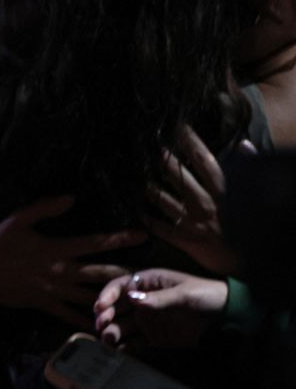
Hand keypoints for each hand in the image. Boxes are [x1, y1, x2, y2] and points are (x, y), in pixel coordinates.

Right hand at [0, 195, 144, 327]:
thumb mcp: (18, 219)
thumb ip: (45, 207)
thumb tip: (71, 197)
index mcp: (56, 249)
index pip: (94, 243)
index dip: (119, 239)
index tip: (142, 236)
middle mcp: (60, 271)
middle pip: (101, 274)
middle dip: (126, 275)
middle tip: (149, 276)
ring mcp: (54, 291)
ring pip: (90, 297)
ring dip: (112, 300)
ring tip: (134, 303)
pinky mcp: (45, 305)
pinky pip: (69, 315)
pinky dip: (86, 320)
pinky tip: (102, 326)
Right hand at [93, 269, 227, 349]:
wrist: (228, 318)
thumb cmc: (206, 295)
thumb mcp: (184, 294)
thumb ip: (158, 299)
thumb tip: (130, 299)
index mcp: (148, 283)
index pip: (120, 286)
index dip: (107, 295)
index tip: (100, 306)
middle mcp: (142, 301)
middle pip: (116, 307)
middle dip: (105, 316)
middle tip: (101, 325)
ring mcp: (147, 320)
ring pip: (121, 326)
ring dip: (111, 332)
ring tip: (108, 340)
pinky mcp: (153, 337)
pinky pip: (134, 343)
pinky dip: (124, 347)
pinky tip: (119, 351)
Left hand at [145, 127, 251, 274]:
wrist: (249, 261)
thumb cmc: (251, 225)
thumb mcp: (252, 195)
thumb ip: (248, 169)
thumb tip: (243, 144)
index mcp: (225, 191)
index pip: (205, 161)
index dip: (191, 142)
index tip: (179, 127)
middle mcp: (206, 204)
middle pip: (180, 177)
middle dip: (165, 161)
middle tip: (152, 148)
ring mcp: (193, 222)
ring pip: (165, 200)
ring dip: (149, 188)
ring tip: (137, 176)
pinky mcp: (184, 240)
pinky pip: (160, 227)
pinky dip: (146, 218)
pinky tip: (136, 209)